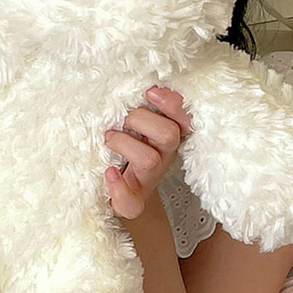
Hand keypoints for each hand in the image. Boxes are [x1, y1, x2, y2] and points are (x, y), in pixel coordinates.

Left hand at [103, 85, 190, 219]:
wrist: (120, 193)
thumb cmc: (127, 154)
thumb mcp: (136, 127)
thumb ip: (141, 109)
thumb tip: (142, 89)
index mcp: (167, 137)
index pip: (184, 118)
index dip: (173, 104)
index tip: (151, 91)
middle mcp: (163, 157)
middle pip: (169, 134)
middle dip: (142, 120)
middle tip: (123, 120)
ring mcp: (148, 179)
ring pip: (150, 159)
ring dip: (125, 144)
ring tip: (108, 138)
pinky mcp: (133, 203)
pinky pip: (131, 201)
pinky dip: (117, 186)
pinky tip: (108, 173)